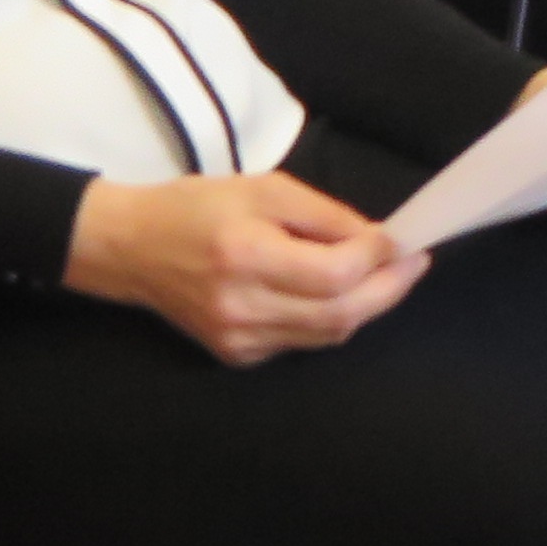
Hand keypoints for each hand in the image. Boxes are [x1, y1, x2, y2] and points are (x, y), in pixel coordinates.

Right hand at [65, 170, 422, 364]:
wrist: (130, 248)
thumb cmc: (199, 207)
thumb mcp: (265, 190)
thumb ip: (326, 216)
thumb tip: (378, 239)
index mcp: (245, 257)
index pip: (334, 275)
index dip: (378, 260)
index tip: (405, 240)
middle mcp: (240, 307)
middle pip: (339, 315)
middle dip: (388, 290)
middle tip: (416, 263)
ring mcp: (236, 339)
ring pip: (326, 335)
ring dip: (366, 306)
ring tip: (388, 276)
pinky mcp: (235, 355)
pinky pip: (301, 342)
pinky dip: (330, 319)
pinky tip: (339, 294)